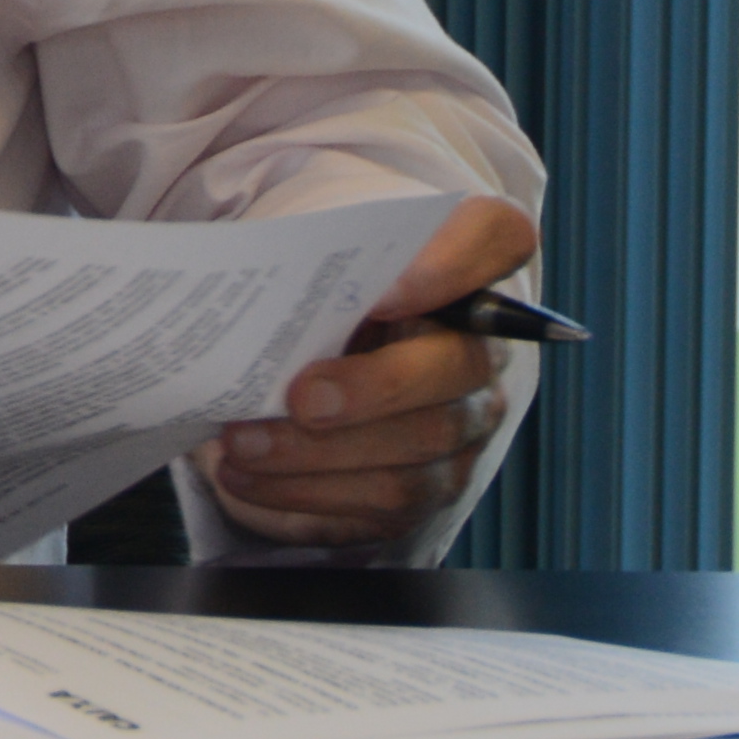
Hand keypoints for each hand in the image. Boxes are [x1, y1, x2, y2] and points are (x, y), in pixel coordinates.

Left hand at [193, 196, 536, 551]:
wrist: (305, 354)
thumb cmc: (309, 293)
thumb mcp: (305, 258)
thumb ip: (302, 257)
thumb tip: (250, 283)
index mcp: (460, 263)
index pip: (495, 235)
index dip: (450, 263)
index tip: (385, 291)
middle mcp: (478, 346)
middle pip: (456, 367)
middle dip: (373, 390)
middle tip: (300, 398)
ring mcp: (462, 423)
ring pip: (416, 450)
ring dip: (320, 454)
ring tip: (243, 444)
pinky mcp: (427, 485)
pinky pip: (383, 502)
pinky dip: (304, 493)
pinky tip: (246, 478)